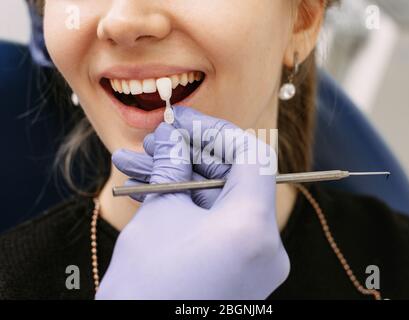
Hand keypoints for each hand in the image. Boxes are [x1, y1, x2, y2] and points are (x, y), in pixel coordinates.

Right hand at [96, 106, 289, 299]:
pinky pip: (215, 226)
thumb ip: (173, 167)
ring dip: (180, 180)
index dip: (215, 131)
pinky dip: (187, 206)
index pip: (251, 155)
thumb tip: (174, 136)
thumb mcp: (158, 216)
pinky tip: (149, 190)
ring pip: (218, 202)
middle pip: (234, 178)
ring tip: (135, 166)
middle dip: (190, 154)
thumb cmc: (147, 287)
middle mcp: (265, 246)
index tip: (181, 121)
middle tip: (152, 143)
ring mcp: (253, 261)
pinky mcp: (238, 271)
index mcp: (253, 227)